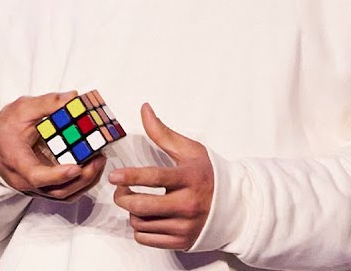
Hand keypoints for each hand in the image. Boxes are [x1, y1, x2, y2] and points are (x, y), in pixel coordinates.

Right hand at [0, 91, 106, 201]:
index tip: (76, 167)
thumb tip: (73, 97)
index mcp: (17, 162)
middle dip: (82, 177)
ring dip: (86, 181)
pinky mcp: (45, 189)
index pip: (36, 176)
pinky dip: (82, 184)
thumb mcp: (22, 109)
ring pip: (64, 195)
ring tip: (100, 160)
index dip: (57, 175)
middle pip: (57, 191)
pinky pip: (66, 193)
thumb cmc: (6, 128)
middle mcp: (26, 181)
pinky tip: (92, 167)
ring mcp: (36, 189)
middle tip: (99, 157)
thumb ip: (47, 103)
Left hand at [109, 103, 213, 249]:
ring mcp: (185, 226)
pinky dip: (139, 229)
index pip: (154, 178)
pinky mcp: (182, 242)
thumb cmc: (209, 175)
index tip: (114, 176)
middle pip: (141, 206)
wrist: (236, 207)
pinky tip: (146, 217)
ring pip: (140, 223)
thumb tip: (144, 108)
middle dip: (122, 197)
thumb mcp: (190, 151)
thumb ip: (162, 132)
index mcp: (189, 179)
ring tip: (137, 201)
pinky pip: (146, 239)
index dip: (130, 177)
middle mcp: (188, 205)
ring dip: (131, 212)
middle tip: (119, 189)